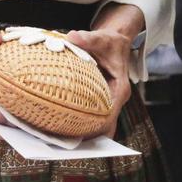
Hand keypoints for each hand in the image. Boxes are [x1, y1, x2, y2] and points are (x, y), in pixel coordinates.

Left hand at [67, 7, 142, 138]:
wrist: (116, 41)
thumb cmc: (110, 41)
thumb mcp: (101, 38)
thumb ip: (88, 38)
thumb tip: (72, 37)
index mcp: (120, 89)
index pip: (110, 115)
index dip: (97, 127)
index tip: (80, 136)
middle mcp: (114, 98)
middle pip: (105, 127)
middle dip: (88, 137)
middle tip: (66, 145)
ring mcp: (107, 101)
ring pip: (98, 125)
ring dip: (83, 134)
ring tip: (61, 141)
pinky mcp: (99, 101)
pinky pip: (91, 117)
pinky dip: (79, 123)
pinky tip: (61, 127)